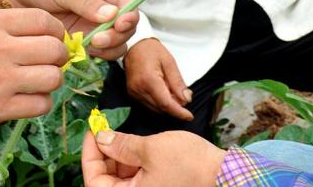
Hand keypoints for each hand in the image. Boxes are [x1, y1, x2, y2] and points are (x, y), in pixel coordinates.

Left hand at [0, 0, 138, 59]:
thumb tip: (112, 15)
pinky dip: (94, 56)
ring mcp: (89, 26)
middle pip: (125, 28)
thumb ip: (84, 0)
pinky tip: (80, 52)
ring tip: (90, 47)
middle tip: (98, 40)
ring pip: (114, 44)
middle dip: (118, 36)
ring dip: (109, 49)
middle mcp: (100, 8)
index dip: (129, 15)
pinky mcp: (77, 42)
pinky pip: (95, 54)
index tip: (120, 24)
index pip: (127, 3)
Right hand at [0, 8, 66, 130]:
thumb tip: (41, 29)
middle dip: (58, 56)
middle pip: (54, 49)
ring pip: (53, 78)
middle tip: (49, 62)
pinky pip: (40, 105)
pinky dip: (40, 102)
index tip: (52, 39)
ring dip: (51, 80)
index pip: (44, 21)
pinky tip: (28, 98)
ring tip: (38, 81)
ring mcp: (0, 80)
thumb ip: (4, 24)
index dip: (55, 31)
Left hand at [82, 129, 224, 186]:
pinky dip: (130, 161)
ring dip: (117, 156)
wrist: (223, 174)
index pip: (94, 181)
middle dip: (103, 155)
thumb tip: (101, 139)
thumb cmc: (190, 165)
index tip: (92, 133)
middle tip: (103, 130)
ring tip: (119, 134)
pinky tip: (133, 144)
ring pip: (120, 178)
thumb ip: (121, 145)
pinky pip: (135, 177)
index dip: (89, 156)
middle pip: (106, 180)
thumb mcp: (150, 149)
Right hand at [124, 39, 192, 120]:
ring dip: (167, 105)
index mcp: (149, 80)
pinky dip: (159, 103)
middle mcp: (139, 89)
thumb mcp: (169, 62)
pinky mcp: (132, 94)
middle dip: (175, 106)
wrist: (134, 45)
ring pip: (155, 109)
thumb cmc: (152, 51)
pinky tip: (164, 92)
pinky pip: (149, 105)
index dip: (179, 112)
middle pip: (161, 108)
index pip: (166, 103)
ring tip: (173, 90)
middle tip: (184, 95)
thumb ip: (178, 82)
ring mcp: (134, 92)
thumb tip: (186, 99)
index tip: (189, 116)